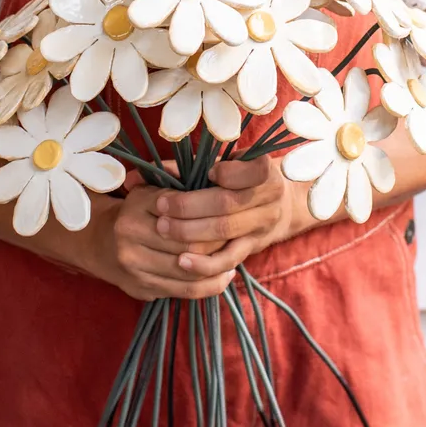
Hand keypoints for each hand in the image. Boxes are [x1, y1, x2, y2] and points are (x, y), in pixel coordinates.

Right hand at [92, 185, 235, 302]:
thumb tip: (216, 177)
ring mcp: (134, 265)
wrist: (99, 243)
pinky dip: (210, 286)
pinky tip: (224, 276)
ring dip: (217, 266)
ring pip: (188, 271)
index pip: (183, 212)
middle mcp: (130, 235)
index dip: (210, 214)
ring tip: (234, 257)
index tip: (229, 213)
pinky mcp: (141, 288)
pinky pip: (184, 291)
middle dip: (217, 242)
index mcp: (136, 205)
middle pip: (188, 243)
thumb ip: (176, 182)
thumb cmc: (137, 212)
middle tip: (237, 237)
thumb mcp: (150, 189)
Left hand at [153, 154, 292, 279]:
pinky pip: (227, 259)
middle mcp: (270, 199)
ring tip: (163, 228)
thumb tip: (153, 173)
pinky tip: (181, 261)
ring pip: (224, 231)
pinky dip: (204, 263)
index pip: (253, 171)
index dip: (229, 173)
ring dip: (190, 231)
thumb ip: (193, 164)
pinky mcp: (251, 248)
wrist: (272, 205)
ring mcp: (262, 226)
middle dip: (190, 205)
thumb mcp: (223, 164)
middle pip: (227, 203)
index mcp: (264, 172)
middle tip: (161, 207)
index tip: (208, 173)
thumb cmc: (237, 178)